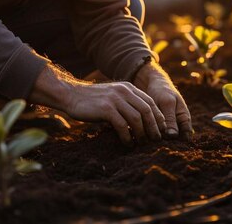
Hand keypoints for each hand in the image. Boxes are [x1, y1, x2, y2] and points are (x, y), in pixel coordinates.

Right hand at [30, 64, 165, 145]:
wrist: (71, 95)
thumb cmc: (93, 100)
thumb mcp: (113, 96)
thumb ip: (127, 103)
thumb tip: (142, 122)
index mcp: (128, 88)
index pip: (151, 102)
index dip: (158, 117)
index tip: (161, 131)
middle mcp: (124, 91)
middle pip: (147, 110)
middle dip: (154, 127)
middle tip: (155, 140)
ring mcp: (115, 99)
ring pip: (137, 118)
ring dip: (142, 134)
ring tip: (142, 144)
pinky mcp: (106, 109)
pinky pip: (122, 125)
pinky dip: (128, 137)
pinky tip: (128, 144)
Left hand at [134, 62, 191, 139]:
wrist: (154, 84)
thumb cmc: (163, 91)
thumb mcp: (167, 103)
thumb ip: (170, 118)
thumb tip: (172, 136)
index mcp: (184, 119)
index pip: (184, 137)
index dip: (176, 142)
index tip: (162, 138)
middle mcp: (178, 126)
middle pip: (174, 141)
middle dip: (164, 142)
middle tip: (151, 140)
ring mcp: (168, 127)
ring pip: (164, 139)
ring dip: (155, 140)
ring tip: (145, 138)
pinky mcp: (157, 127)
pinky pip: (155, 135)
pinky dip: (149, 136)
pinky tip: (141, 135)